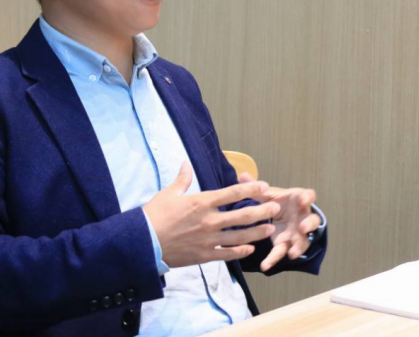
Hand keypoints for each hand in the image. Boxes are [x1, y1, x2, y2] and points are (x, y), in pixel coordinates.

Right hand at [143, 162, 280, 267]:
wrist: (143, 242)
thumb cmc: (154, 215)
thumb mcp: (168, 193)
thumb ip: (182, 179)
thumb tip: (185, 164)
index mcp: (202, 202)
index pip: (233, 193)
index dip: (251, 189)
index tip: (264, 187)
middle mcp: (209, 220)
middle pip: (242, 216)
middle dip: (262, 211)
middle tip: (275, 208)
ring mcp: (208, 239)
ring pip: (239, 236)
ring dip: (256, 232)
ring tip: (269, 229)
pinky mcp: (204, 255)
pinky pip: (227, 254)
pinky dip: (240, 252)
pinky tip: (250, 249)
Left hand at [239, 173, 320, 271]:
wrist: (284, 216)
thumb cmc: (279, 202)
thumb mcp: (269, 195)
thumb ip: (257, 188)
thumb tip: (241, 175)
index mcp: (299, 200)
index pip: (309, 196)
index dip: (307, 198)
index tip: (302, 200)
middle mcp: (303, 217)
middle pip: (313, 221)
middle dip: (309, 224)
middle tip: (303, 228)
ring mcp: (299, 233)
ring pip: (304, 241)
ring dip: (300, 247)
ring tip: (292, 254)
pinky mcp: (289, 244)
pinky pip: (284, 252)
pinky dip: (275, 259)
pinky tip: (266, 265)